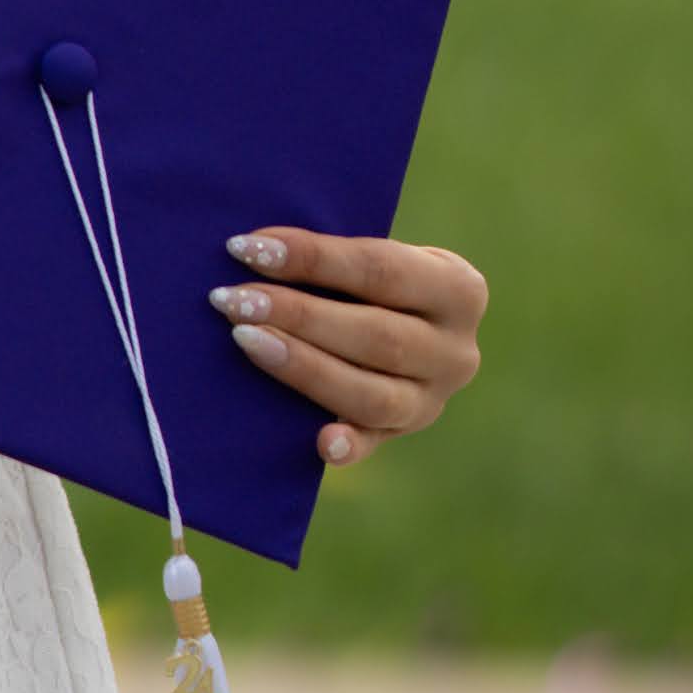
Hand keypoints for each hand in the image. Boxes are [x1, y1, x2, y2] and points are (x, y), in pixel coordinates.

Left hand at [207, 230, 485, 470]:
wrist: (404, 321)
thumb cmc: (370, 278)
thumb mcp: (377, 255)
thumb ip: (333, 257)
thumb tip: (255, 248)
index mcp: (459, 289)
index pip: (380, 270)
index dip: (311, 258)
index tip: (246, 248)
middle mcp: (457, 351)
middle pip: (376, 336)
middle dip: (298, 315)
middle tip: (233, 300)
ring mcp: (434, 400)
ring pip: (373, 394)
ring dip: (304, 367)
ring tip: (245, 340)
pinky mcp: (404, 433)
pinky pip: (374, 443)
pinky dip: (349, 445)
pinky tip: (321, 442)